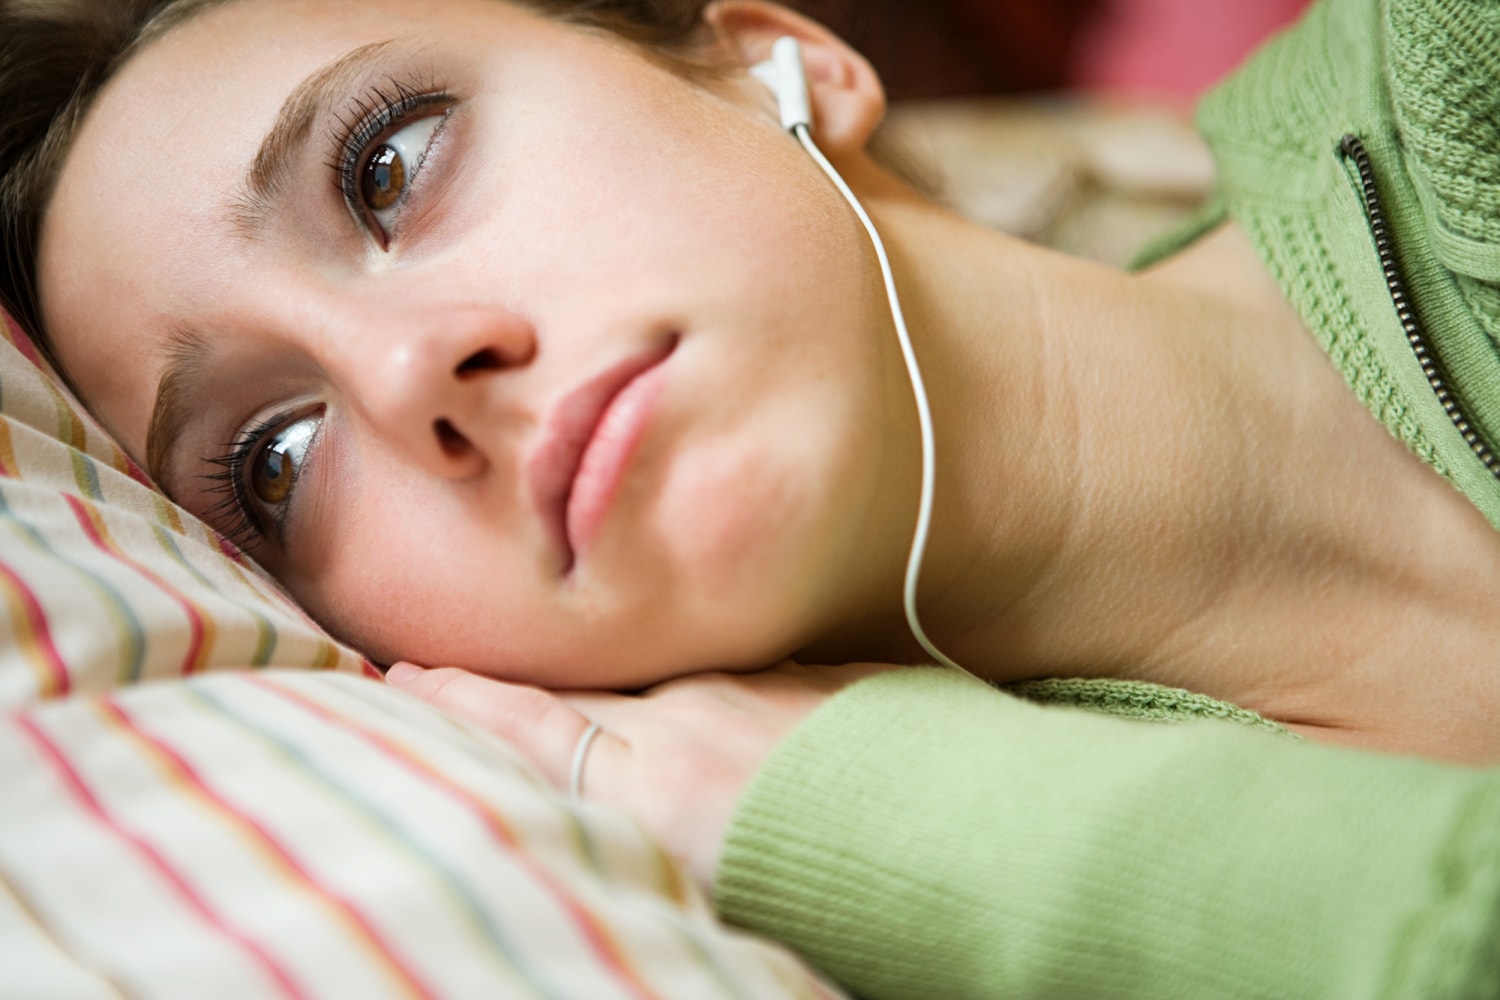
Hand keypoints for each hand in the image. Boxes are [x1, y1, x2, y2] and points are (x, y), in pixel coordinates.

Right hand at [384, 659, 894, 890]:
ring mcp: (756, 688)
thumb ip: (651, 845)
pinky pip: (734, 675)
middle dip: (506, 687)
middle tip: (435, 670)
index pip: (531, 730)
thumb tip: (603, 835)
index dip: (462, 703)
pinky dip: (701, 690)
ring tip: (572, 698)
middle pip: (577, 697)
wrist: (975, 844)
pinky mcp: (817, 676)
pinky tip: (703, 703)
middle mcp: (691, 718)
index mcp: (654, 784)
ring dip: (609, 693)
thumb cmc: (844, 899)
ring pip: (655, 683)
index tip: (406, 674)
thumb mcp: (712, 890)